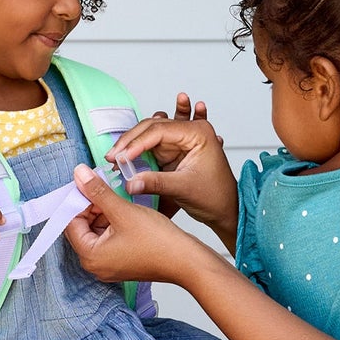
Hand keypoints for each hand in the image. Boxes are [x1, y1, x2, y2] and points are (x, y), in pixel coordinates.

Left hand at [63, 166, 214, 286]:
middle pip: (82, 227)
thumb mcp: (123, 210)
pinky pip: (110, 239)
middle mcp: (95, 265)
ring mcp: (109, 266)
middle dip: (92, 205)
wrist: (187, 261)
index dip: (78, 199)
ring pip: (97, 231)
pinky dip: (114, 223)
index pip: (71, 222)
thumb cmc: (158, 242)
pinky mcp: (122, 263)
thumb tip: (79, 174)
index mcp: (90, 256)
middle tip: (105, 187)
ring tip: (120, 199)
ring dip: (104, 212)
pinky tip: (126, 212)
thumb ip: (97, 191)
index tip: (89, 182)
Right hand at [106, 102, 236, 233]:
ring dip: (133, 144)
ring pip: (149, 135)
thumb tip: (130, 183)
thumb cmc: (215, 197)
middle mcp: (190, 131)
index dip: (136, 143)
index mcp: (198, 133)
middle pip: (151, 128)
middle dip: (130, 142)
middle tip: (113, 156)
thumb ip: (156, 183)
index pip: (159, 131)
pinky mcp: (176, 152)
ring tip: (117, 154)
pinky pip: (153, 145)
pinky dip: (140, 149)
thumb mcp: (183, 188)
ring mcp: (182, 141)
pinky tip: (129, 152)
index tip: (120, 157)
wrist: (227, 210)